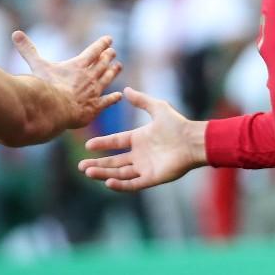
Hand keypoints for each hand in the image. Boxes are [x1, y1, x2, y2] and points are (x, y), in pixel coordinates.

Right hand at [12, 31, 122, 128]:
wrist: (56, 109)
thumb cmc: (47, 86)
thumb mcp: (38, 65)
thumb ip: (28, 50)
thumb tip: (15, 33)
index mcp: (79, 65)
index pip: (94, 51)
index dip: (102, 44)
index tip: (109, 39)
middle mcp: (90, 77)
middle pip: (103, 64)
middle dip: (108, 57)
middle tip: (114, 52)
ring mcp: (94, 93)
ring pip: (107, 79)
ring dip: (113, 72)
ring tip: (119, 66)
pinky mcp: (94, 107)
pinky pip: (107, 101)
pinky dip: (113, 98)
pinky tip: (119, 95)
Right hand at [77, 87, 206, 191]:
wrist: (193, 141)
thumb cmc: (178, 124)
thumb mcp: (157, 107)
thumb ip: (141, 100)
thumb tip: (126, 89)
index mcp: (139, 139)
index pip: (116, 142)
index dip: (102, 144)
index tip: (88, 145)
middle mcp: (140, 155)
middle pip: (114, 162)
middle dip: (97, 164)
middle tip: (81, 166)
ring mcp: (145, 167)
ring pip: (119, 173)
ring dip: (104, 173)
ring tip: (88, 173)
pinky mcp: (152, 178)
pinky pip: (133, 184)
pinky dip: (120, 184)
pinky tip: (107, 182)